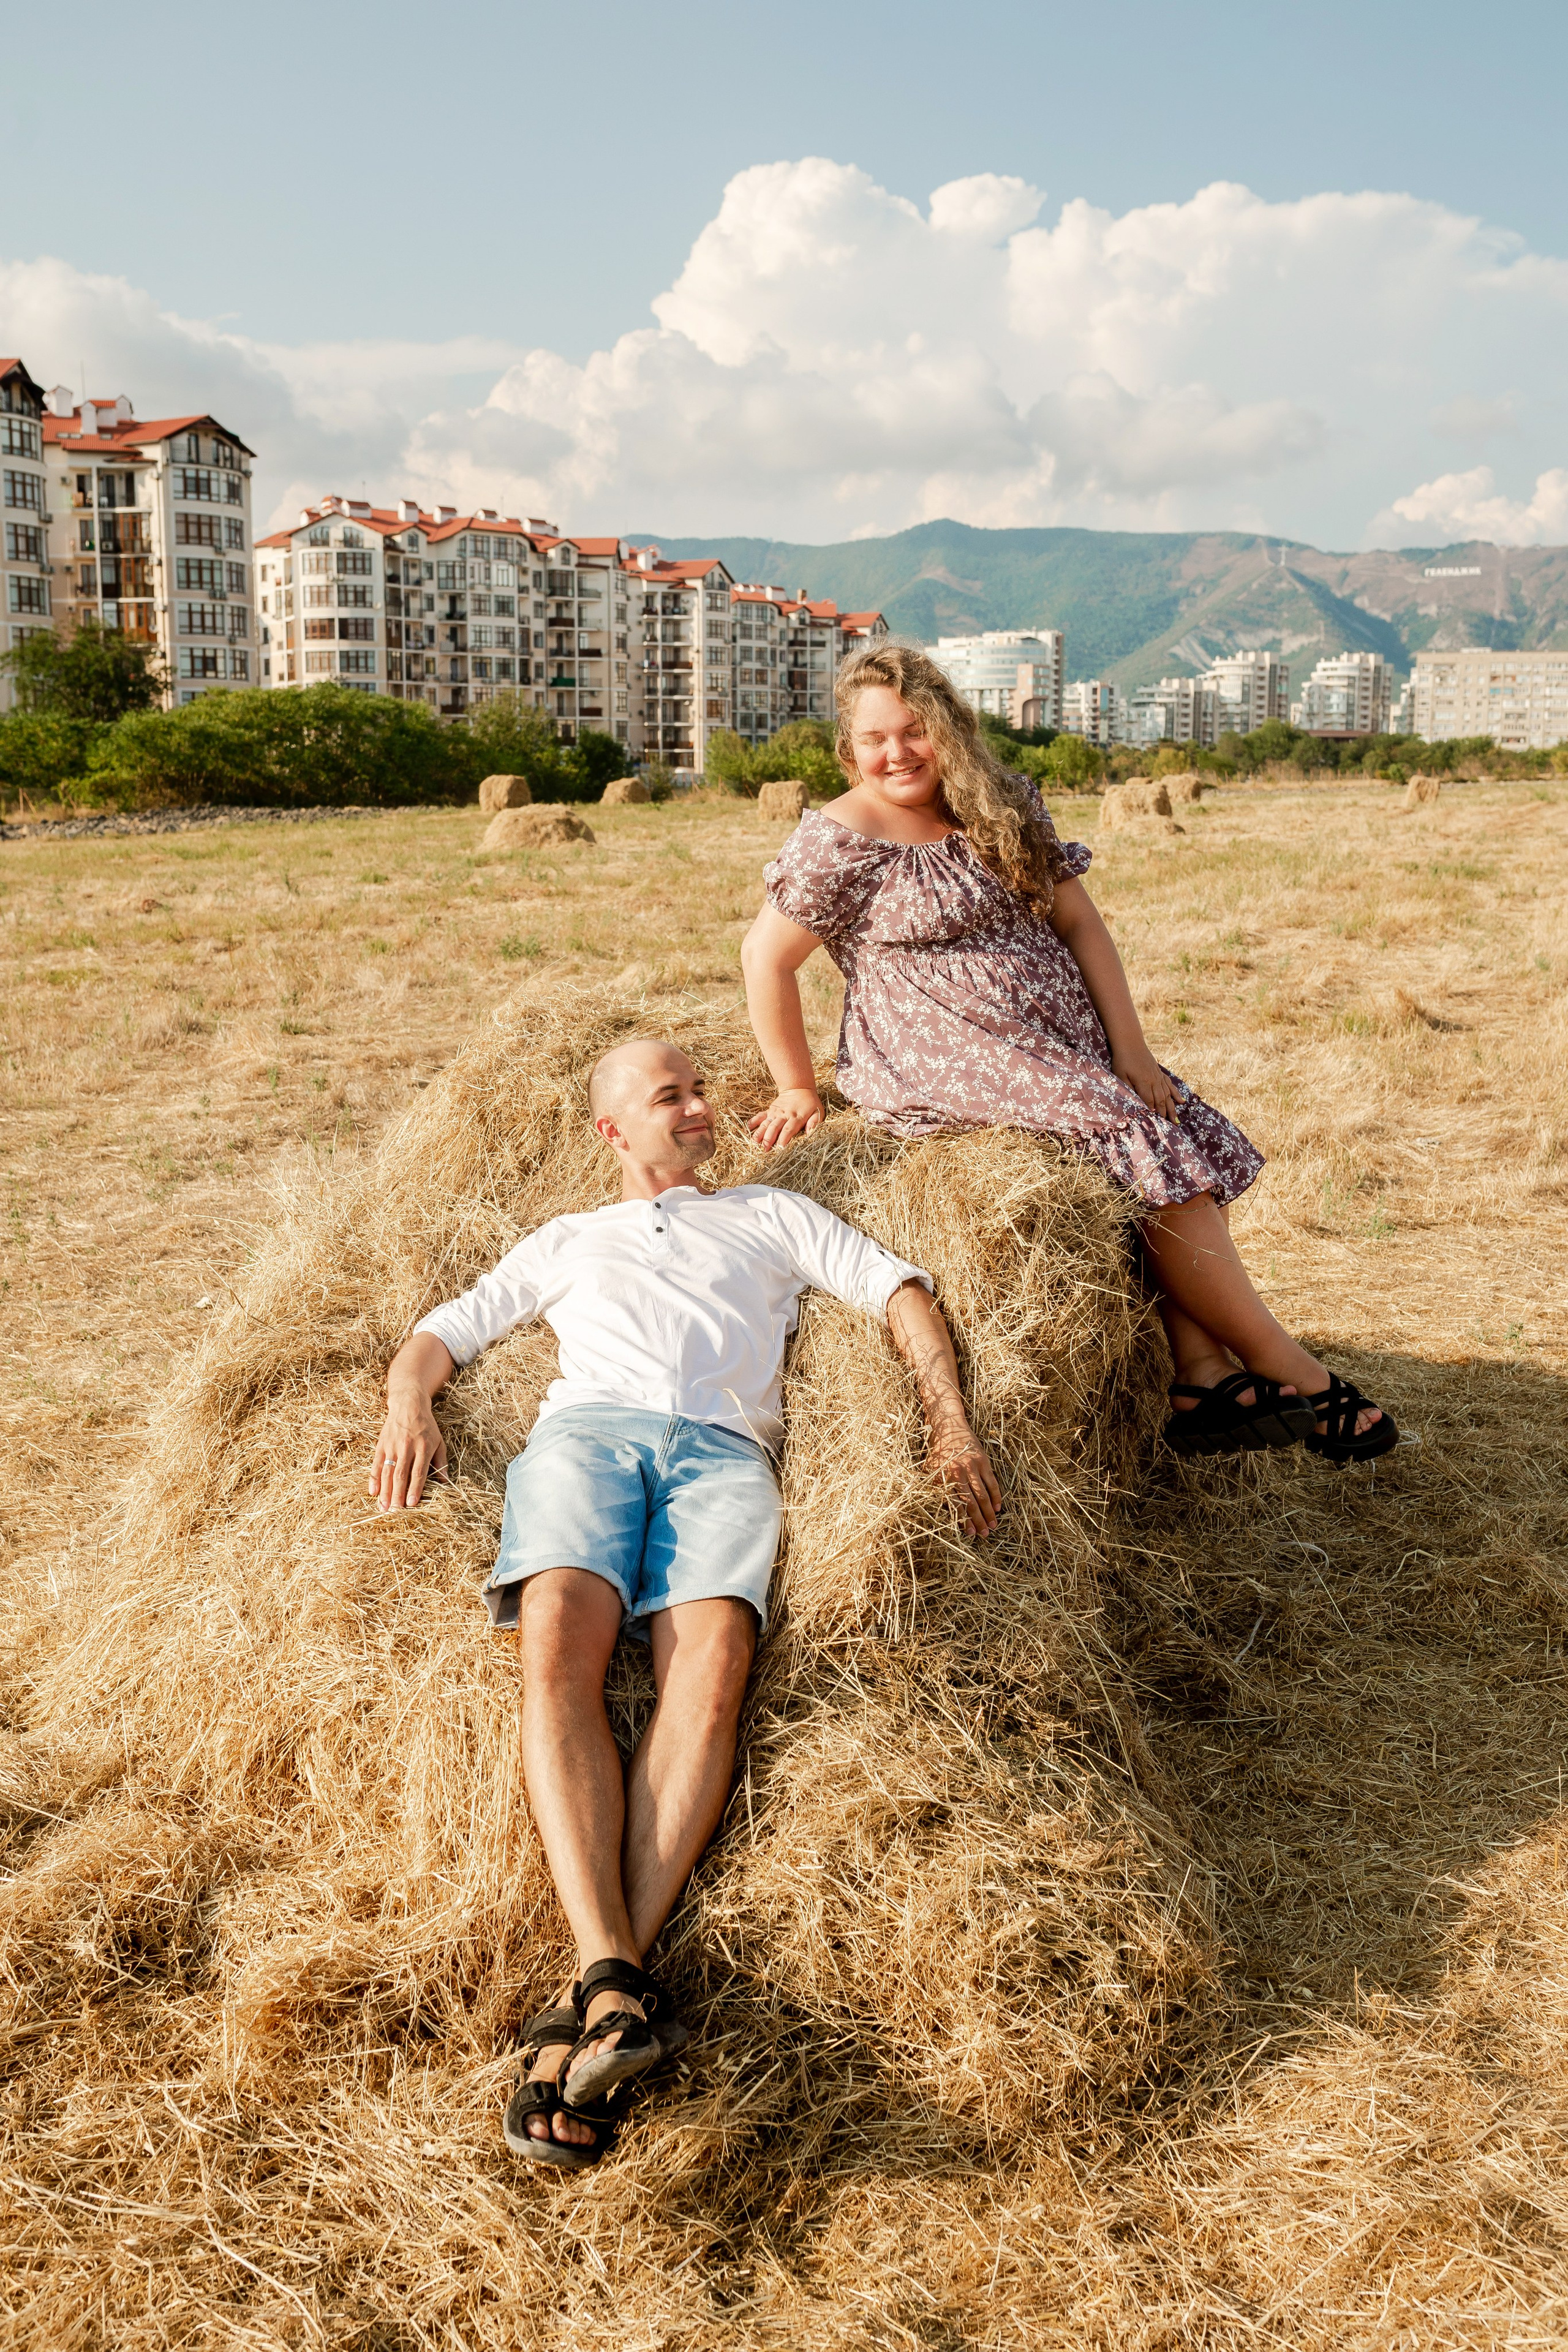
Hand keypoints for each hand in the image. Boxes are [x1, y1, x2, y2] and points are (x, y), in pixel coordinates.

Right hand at [369, 1385, 448, 1511]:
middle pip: (401, 1475)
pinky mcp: (381, 1445)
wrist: (408, 1405)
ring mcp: (392, 1446)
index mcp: (423, 1448)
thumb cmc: (426, 1426)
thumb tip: (445, 1481)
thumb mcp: (439, 1441)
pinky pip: (376, 1464)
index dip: (415, 1488)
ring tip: (383, 1507)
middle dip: (397, 1495)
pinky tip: (373, 1492)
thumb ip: (441, 1461)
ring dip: (385, 1491)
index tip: (412, 1504)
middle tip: (395, 1512)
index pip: (418, 1472)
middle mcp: (407, 1447)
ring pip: (387, 1472)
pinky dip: (374, 1479)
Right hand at [748, 1087, 823, 1150]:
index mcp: (796, 1117)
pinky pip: (760, 1116)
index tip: (779, 1148)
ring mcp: (775, 1112)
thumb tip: (810, 1134)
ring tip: (754, 1143)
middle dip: (769, 1139)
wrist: (798, 1087)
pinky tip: (748, 1128)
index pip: (788, 1129)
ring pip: (766, 1123)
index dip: (783, 1138)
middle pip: (774, 1128)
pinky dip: (753, 1121)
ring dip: (759, 1133)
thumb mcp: (817, 1112)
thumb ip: (814, 1123)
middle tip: (764, 1149)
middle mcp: (784, 1115)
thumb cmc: (810, 1103)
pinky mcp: (770, 1110)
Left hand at [930, 1416, 1001, 1538]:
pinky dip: (996, 1496)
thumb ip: (935, 1490)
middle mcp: (959, 1473)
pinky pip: (992, 1482)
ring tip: (993, 1526)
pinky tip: (998, 1508)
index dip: (963, 1520)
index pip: (956, 1504)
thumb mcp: (930, 1472)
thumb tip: (942, 1512)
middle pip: (971, 1502)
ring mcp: (972, 1467)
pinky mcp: (983, 1461)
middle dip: (978, 1520)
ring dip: (989, 1512)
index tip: (969, 1533)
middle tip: (984, 1534)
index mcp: (944, 1478)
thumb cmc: (938, 1453)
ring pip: (983, 1495)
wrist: (949, 1428)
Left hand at [1111, 1043, 1179, 1121]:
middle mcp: (1154, 1081)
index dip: (1152, 1113)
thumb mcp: (1120, 1076)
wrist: (1130, 1043)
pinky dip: (1176, 1094)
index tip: (1156, 1124)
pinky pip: (1170, 1085)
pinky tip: (1181, 1102)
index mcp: (1143, 1083)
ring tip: (1176, 1120)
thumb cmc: (1122, 1060)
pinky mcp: (1160, 1072)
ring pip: (1167, 1095)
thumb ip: (1128, 1090)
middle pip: (1161, 1101)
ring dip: (1172, 1108)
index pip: (1149, 1102)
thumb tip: (1136, 1103)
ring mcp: (1158, 1076)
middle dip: (1165, 1115)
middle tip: (1170, 1128)